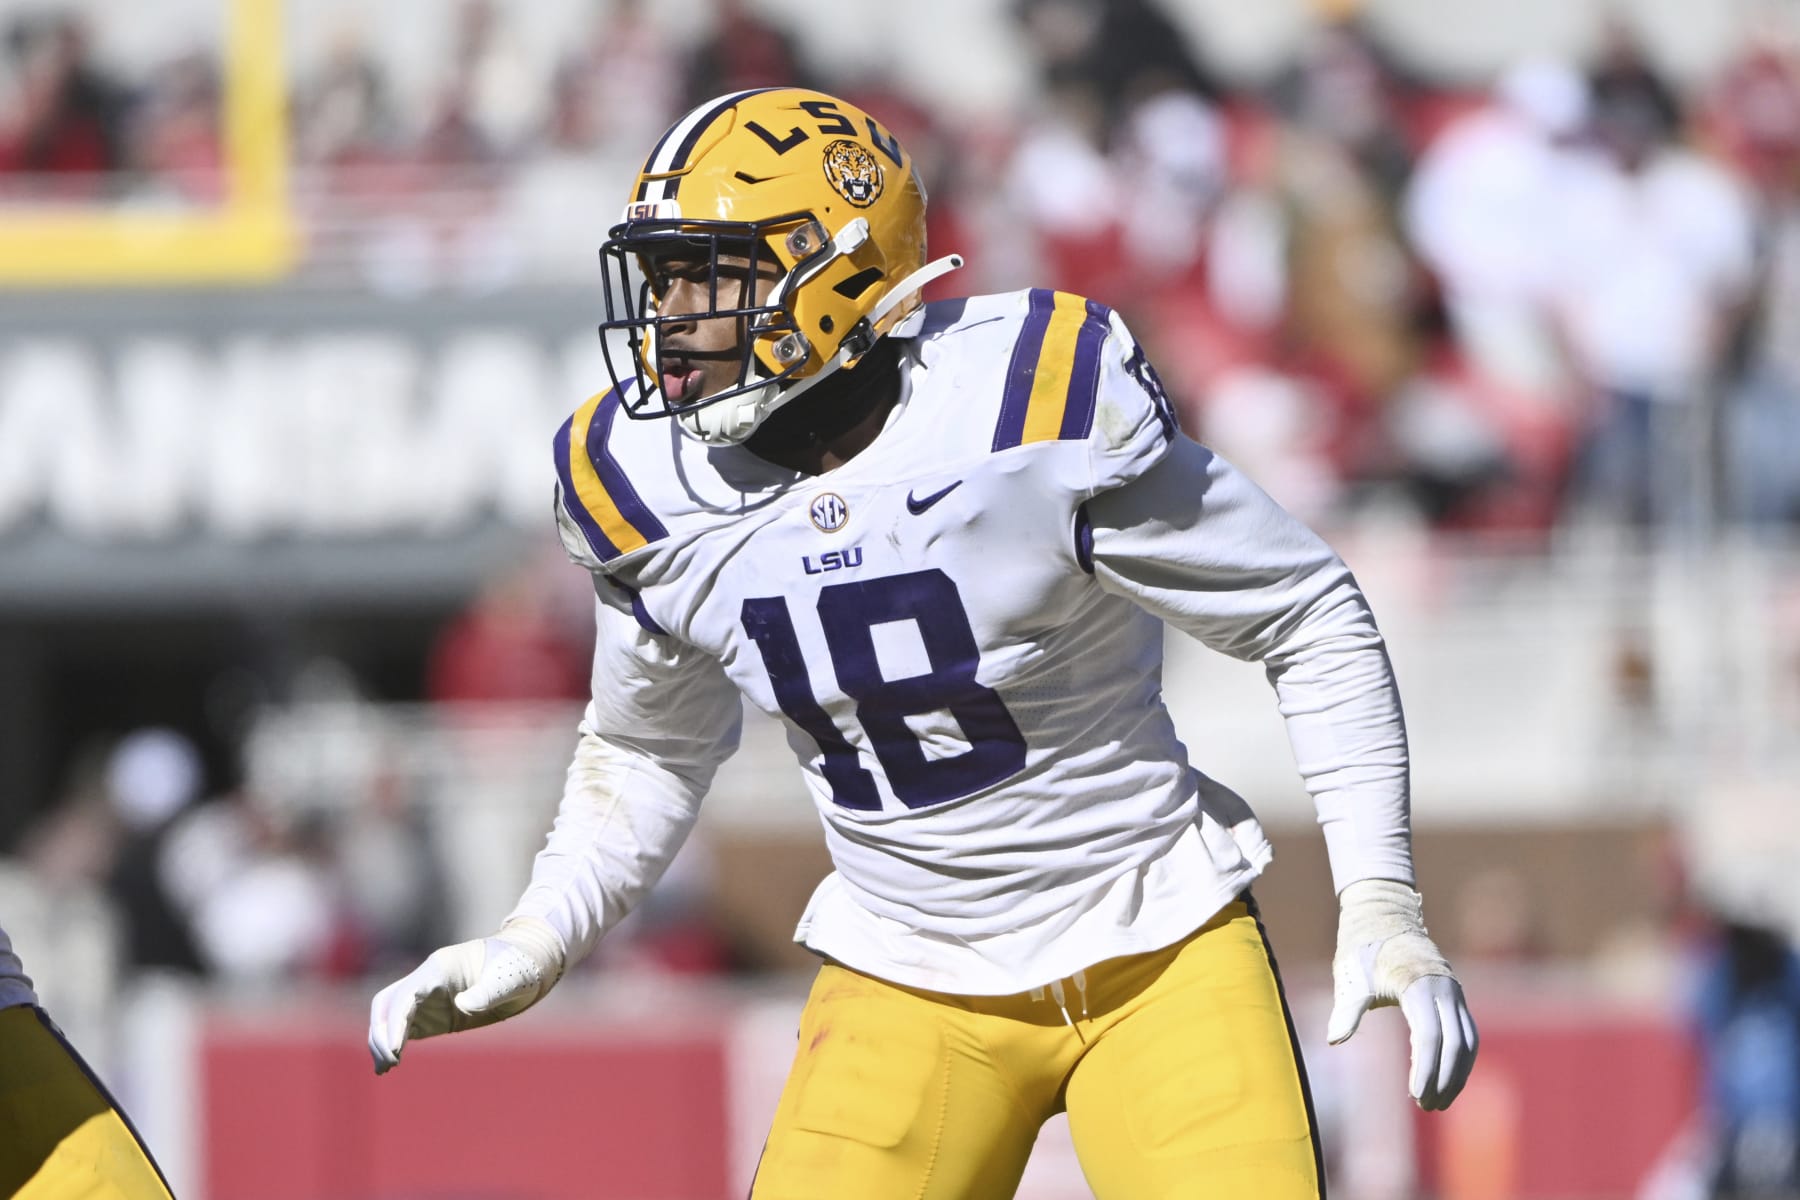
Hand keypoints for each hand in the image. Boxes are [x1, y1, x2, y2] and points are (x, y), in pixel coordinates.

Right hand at [368, 916, 564, 1074]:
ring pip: (389, 1016)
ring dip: (382, 1040)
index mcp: (440, 967)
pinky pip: (402, 1028)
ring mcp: (427, 997)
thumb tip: (464, 1005)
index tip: (394, 1049)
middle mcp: (426, 980)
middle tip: (390, 1062)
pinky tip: (389, 1066)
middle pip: (387, 1003)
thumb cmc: (516, 968)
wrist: (524, 967)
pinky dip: (392, 1045)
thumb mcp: (508, 979)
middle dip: (381, 1031)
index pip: (405, 994)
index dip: (395, 1021)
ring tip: (385, 1069)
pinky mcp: (432, 1014)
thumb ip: (487, 992)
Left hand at [1326, 879, 1477, 1110]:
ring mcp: (1454, 992)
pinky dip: (1460, 1059)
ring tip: (1437, 1101)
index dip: (1425, 1069)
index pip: (1429, 1036)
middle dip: (1444, 1078)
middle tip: (1426, 1105)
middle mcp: (1444, 989)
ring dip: (1457, 1074)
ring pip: (1468, 1041)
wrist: (1383, 916)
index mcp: (1418, 984)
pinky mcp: (1455, 997)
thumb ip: (1347, 1009)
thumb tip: (1334, 1039)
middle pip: (1457, 1043)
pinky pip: (1468, 1033)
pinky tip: (1446, 1079)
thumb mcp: (1351, 977)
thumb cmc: (1362, 949)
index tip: (1415, 1095)